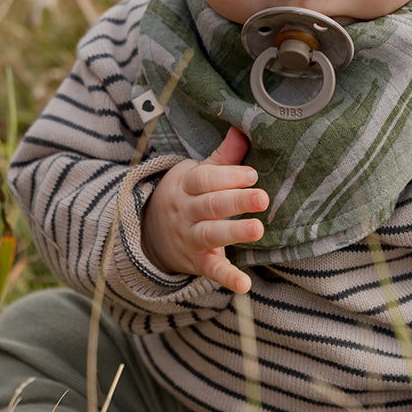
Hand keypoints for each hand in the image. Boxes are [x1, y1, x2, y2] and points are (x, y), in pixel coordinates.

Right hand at [142, 127, 267, 293]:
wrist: (150, 231)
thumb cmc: (186, 195)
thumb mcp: (197, 173)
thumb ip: (223, 156)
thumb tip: (243, 128)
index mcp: (187, 186)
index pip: (205, 180)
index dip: (227, 176)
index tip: (252, 174)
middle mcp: (187, 212)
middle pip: (210, 205)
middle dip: (236, 200)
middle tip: (262, 197)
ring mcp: (190, 238)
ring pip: (211, 234)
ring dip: (234, 232)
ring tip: (257, 229)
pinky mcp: (197, 261)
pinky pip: (212, 271)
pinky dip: (227, 278)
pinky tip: (244, 284)